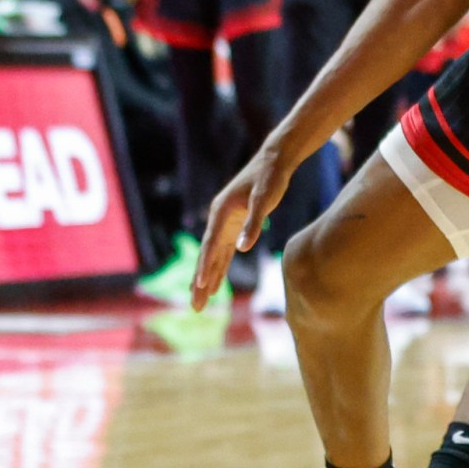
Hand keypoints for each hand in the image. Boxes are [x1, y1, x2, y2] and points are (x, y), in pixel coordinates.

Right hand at [190, 143, 294, 309]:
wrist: (273, 161)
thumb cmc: (269, 178)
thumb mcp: (264, 199)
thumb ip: (253, 223)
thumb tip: (242, 248)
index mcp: (221, 213)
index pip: (210, 246)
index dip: (204, 267)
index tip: (200, 287)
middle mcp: (218, 219)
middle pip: (206, 256)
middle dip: (200, 282)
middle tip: (195, 307)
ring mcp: (225, 223)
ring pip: (213, 257)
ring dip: (207, 279)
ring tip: (200, 301)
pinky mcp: (235, 226)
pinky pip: (223, 252)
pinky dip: (218, 268)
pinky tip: (215, 282)